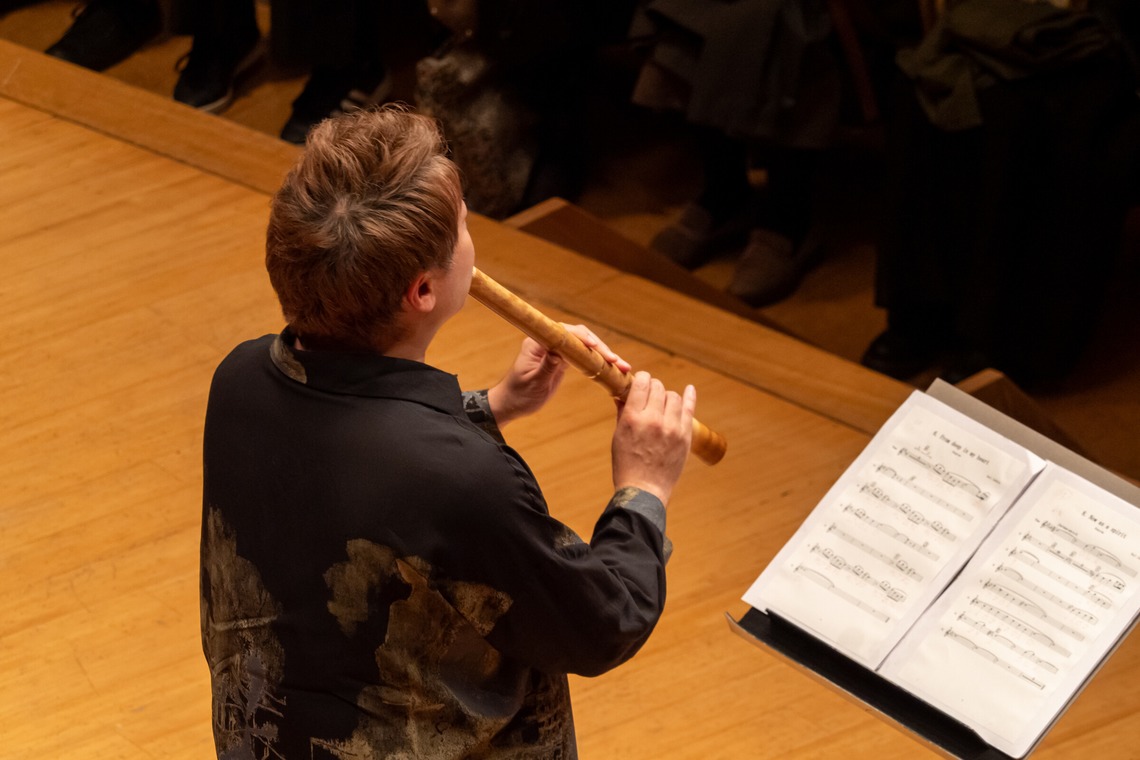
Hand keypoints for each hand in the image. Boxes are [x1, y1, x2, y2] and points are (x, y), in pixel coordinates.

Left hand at [487, 324, 630, 426]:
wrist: (511, 404)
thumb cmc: (518, 394)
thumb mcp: (533, 383)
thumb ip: (546, 366)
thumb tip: (559, 352)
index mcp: (538, 342)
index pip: (565, 333)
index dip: (582, 338)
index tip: (595, 347)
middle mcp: (549, 341)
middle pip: (579, 337)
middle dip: (600, 347)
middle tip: (617, 361)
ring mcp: (558, 349)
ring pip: (585, 345)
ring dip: (604, 354)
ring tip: (622, 366)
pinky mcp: (564, 359)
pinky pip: (584, 355)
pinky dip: (598, 361)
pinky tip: (613, 368)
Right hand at [612, 371, 695, 505]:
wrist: (644, 491)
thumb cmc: (627, 465)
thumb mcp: (618, 437)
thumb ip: (623, 413)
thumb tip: (622, 395)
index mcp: (633, 418)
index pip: (641, 383)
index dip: (641, 379)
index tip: (641, 381)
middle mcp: (653, 419)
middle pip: (658, 387)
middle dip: (653, 388)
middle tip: (650, 395)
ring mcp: (671, 428)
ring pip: (673, 396)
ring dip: (667, 396)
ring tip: (662, 404)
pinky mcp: (685, 436)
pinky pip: (689, 409)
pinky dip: (689, 396)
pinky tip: (690, 389)